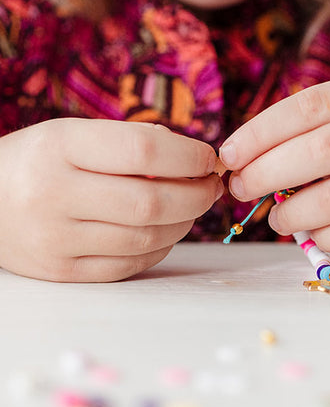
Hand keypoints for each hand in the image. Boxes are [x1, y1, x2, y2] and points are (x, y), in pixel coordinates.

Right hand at [0, 119, 222, 281]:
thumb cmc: (40, 162)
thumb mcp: (73, 135)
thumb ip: (130, 142)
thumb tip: (193, 158)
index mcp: (60, 146)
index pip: (144, 150)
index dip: (189, 156)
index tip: (209, 159)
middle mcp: (53, 193)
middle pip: (152, 202)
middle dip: (198, 195)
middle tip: (212, 187)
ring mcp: (55, 239)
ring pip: (147, 237)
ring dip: (185, 222)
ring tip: (192, 205)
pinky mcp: (61, 271)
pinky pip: (131, 264)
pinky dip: (161, 247)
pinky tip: (167, 230)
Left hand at [219, 77, 329, 263]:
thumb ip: (321, 136)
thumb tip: (248, 163)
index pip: (313, 105)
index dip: (262, 131)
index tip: (229, 155)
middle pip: (322, 148)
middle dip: (267, 172)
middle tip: (242, 190)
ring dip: (293, 212)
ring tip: (277, 219)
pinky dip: (325, 237)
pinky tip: (314, 235)